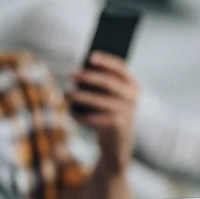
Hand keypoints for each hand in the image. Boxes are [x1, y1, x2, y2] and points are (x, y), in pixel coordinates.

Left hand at [67, 52, 138, 173]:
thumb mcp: (110, 97)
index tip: (90, 56)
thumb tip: (82, 72)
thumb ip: (102, 84)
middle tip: (71, 74)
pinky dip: (82, 115)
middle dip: (88, 77)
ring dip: (80, 96)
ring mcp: (127, 111)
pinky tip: (71, 112)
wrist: (118, 142)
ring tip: (66, 93)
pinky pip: (96, 117)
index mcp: (133, 85)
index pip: (121, 68)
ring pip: (99, 100)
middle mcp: (132, 97)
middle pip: (108, 82)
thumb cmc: (110, 112)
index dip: (106, 61)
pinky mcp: (118, 125)